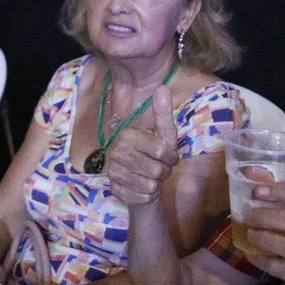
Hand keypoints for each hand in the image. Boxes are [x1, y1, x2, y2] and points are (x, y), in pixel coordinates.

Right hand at [104, 84, 177, 206]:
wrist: (141, 180)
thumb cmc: (155, 155)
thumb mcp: (164, 134)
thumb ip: (163, 112)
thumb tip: (162, 87)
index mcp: (126, 135)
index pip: (159, 150)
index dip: (171, 157)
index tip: (170, 157)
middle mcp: (115, 152)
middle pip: (155, 169)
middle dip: (164, 172)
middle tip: (159, 168)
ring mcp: (112, 172)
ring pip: (149, 185)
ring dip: (156, 184)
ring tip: (151, 177)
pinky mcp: (115, 190)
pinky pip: (142, 197)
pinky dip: (148, 196)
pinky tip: (142, 188)